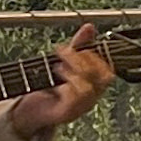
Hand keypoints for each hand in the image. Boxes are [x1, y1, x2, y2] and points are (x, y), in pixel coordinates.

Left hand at [8, 24, 116, 139]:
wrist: (31, 110)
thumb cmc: (51, 85)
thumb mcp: (65, 61)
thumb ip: (79, 45)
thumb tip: (90, 26)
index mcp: (95, 85)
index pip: (108, 70)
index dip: (96, 56)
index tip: (77, 47)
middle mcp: (92, 97)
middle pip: (103, 79)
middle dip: (85, 61)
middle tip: (66, 52)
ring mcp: (82, 107)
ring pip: (88, 88)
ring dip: (73, 72)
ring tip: (58, 65)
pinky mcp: (68, 114)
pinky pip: (74, 100)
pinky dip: (66, 86)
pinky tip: (56, 79)